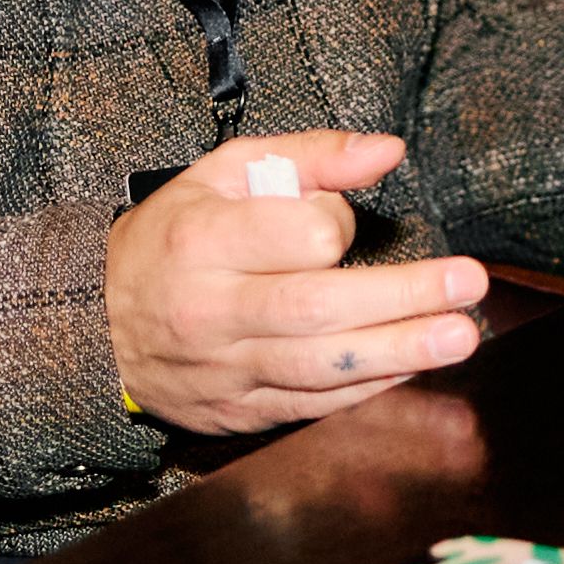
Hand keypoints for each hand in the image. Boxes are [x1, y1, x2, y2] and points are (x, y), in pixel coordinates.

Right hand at [104, 132, 487, 435]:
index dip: (336, 224)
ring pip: (319, 369)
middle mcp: (211, 310)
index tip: (346, 222)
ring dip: (398, 355)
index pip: (293, 235)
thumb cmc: (173, 238)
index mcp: (201, 241)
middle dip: (400, 299)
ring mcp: (223, 370)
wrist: (97, 326)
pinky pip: (311, 407)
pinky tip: (413, 373)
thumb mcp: (223, 174)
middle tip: (466, 286)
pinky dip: (368, 394)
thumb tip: (387, 151)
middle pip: (317, 309)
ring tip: (458, 338)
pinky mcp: (237, 412)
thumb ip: (310, 156)